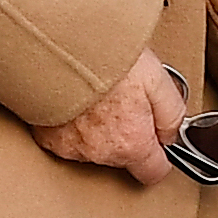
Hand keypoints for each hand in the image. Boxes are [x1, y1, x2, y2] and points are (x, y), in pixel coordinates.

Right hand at [32, 47, 189, 186]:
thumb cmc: (106, 57)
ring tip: (97, 95)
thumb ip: (172, 115)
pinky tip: (76, 99)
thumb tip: (170, 134)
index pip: (153, 173)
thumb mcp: (158, 79)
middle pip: (122, 156)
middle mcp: (99, 152)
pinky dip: (70, 123)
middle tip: (124, 100)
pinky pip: (64, 137)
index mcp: (131, 143)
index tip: (155, 138)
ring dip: (97, 128)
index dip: (159, 154)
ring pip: (93, 147)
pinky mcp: (44, 136)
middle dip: (127, 134)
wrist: (60, 44)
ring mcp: (69, 146)